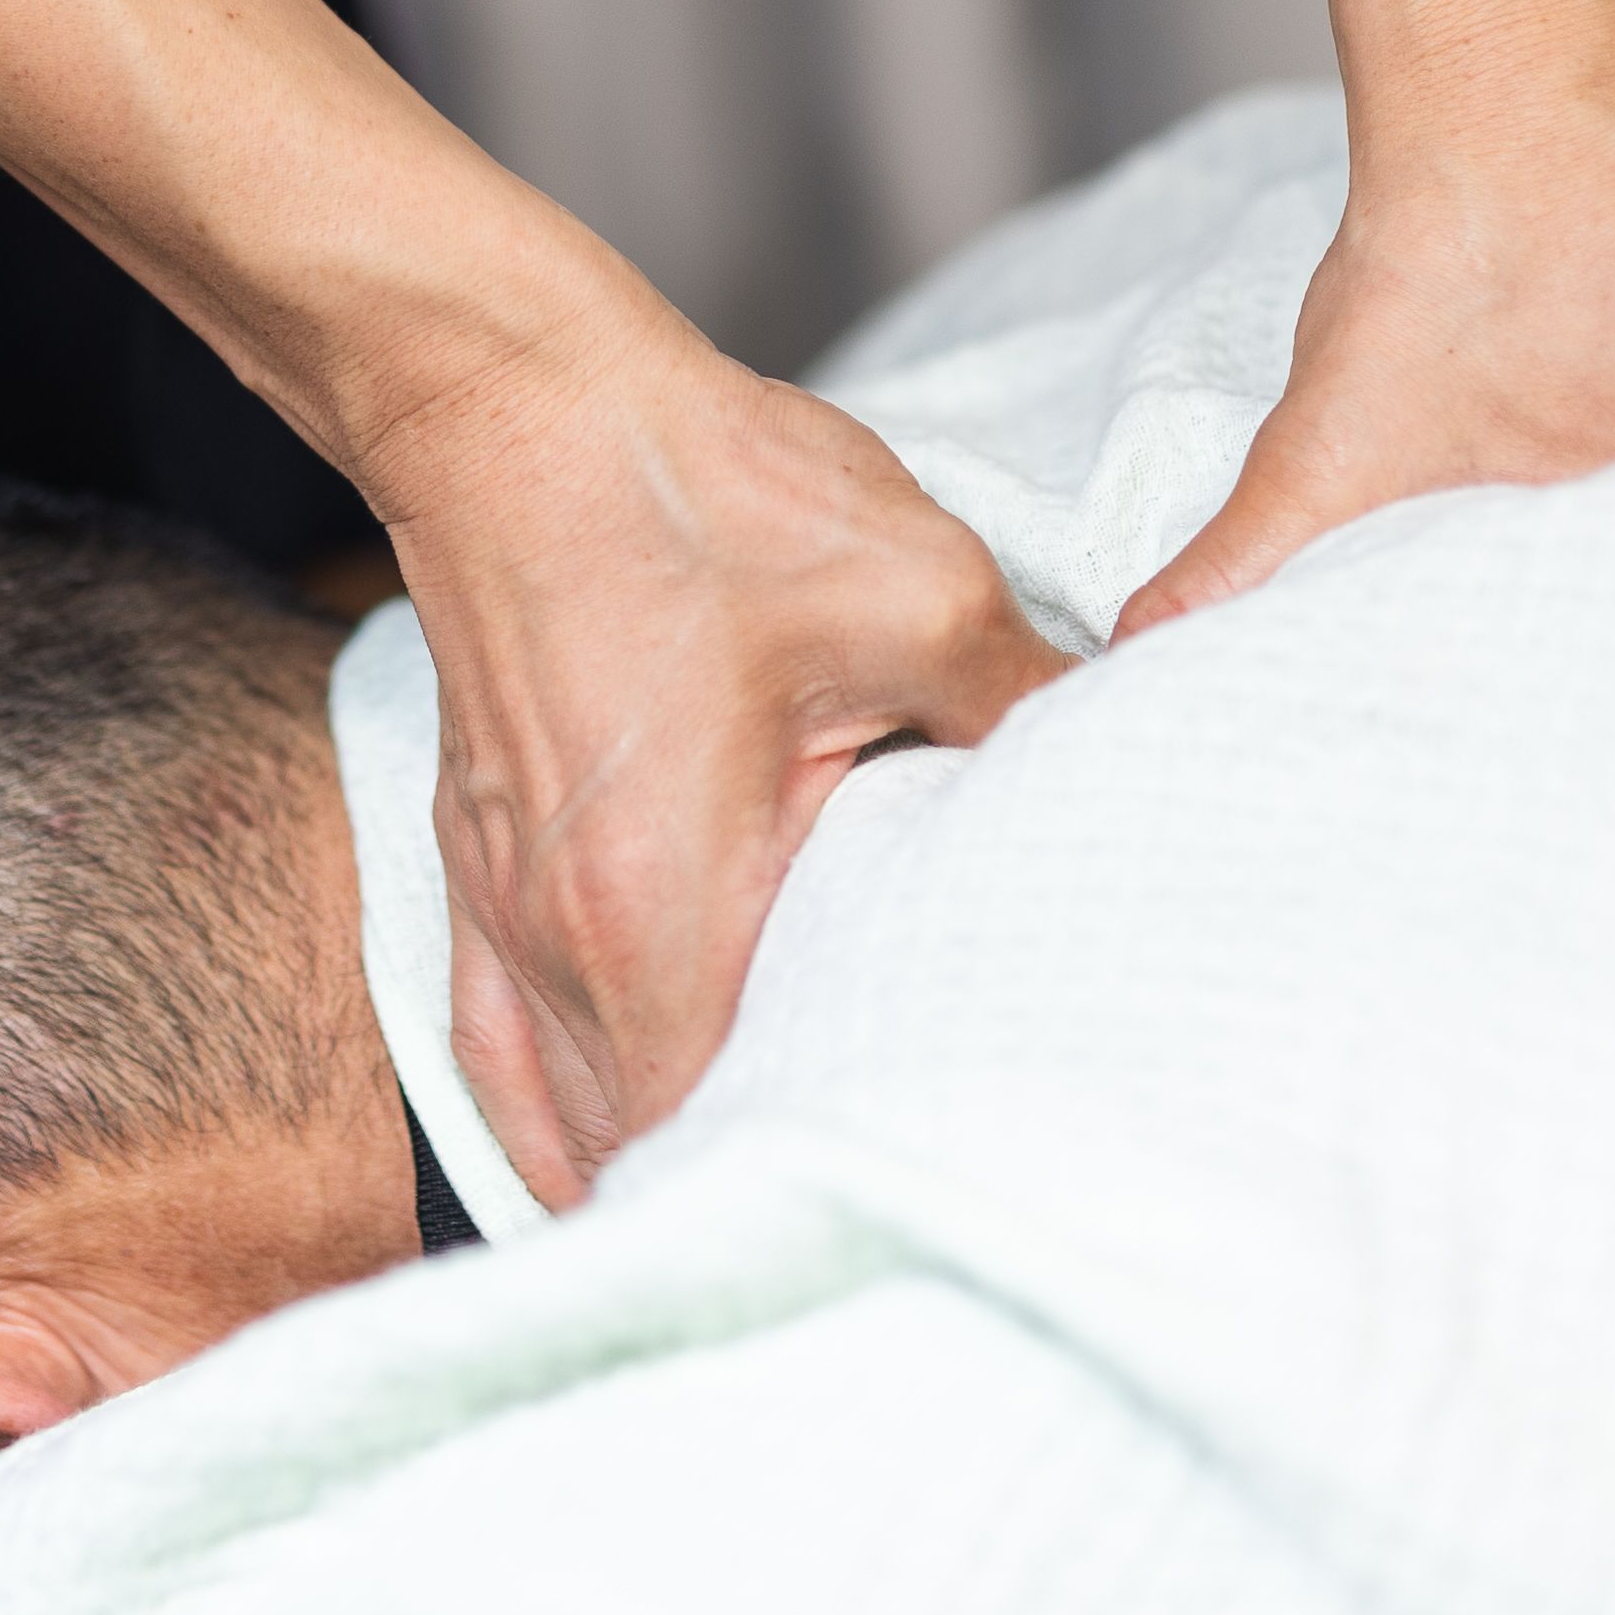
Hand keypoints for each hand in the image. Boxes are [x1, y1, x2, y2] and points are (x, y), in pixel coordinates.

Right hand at [373, 299, 1067, 1196]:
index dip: (805, 1190)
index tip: (906, 1203)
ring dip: (648, 1168)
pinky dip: (557, 1115)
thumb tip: (1140, 759)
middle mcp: (561, 943)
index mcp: (664, 909)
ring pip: (558, 1127)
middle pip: (633, 1163)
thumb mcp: (918, 591)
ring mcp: (499, 912)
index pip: (716, 1139)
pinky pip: (498, 1054)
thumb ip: (1033, 708)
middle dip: (735, 1199)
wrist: (509, 400)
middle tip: (862, 1214)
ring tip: (758, 1196)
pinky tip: (614, 1135)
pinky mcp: (474, 869)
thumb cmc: (695, 493)